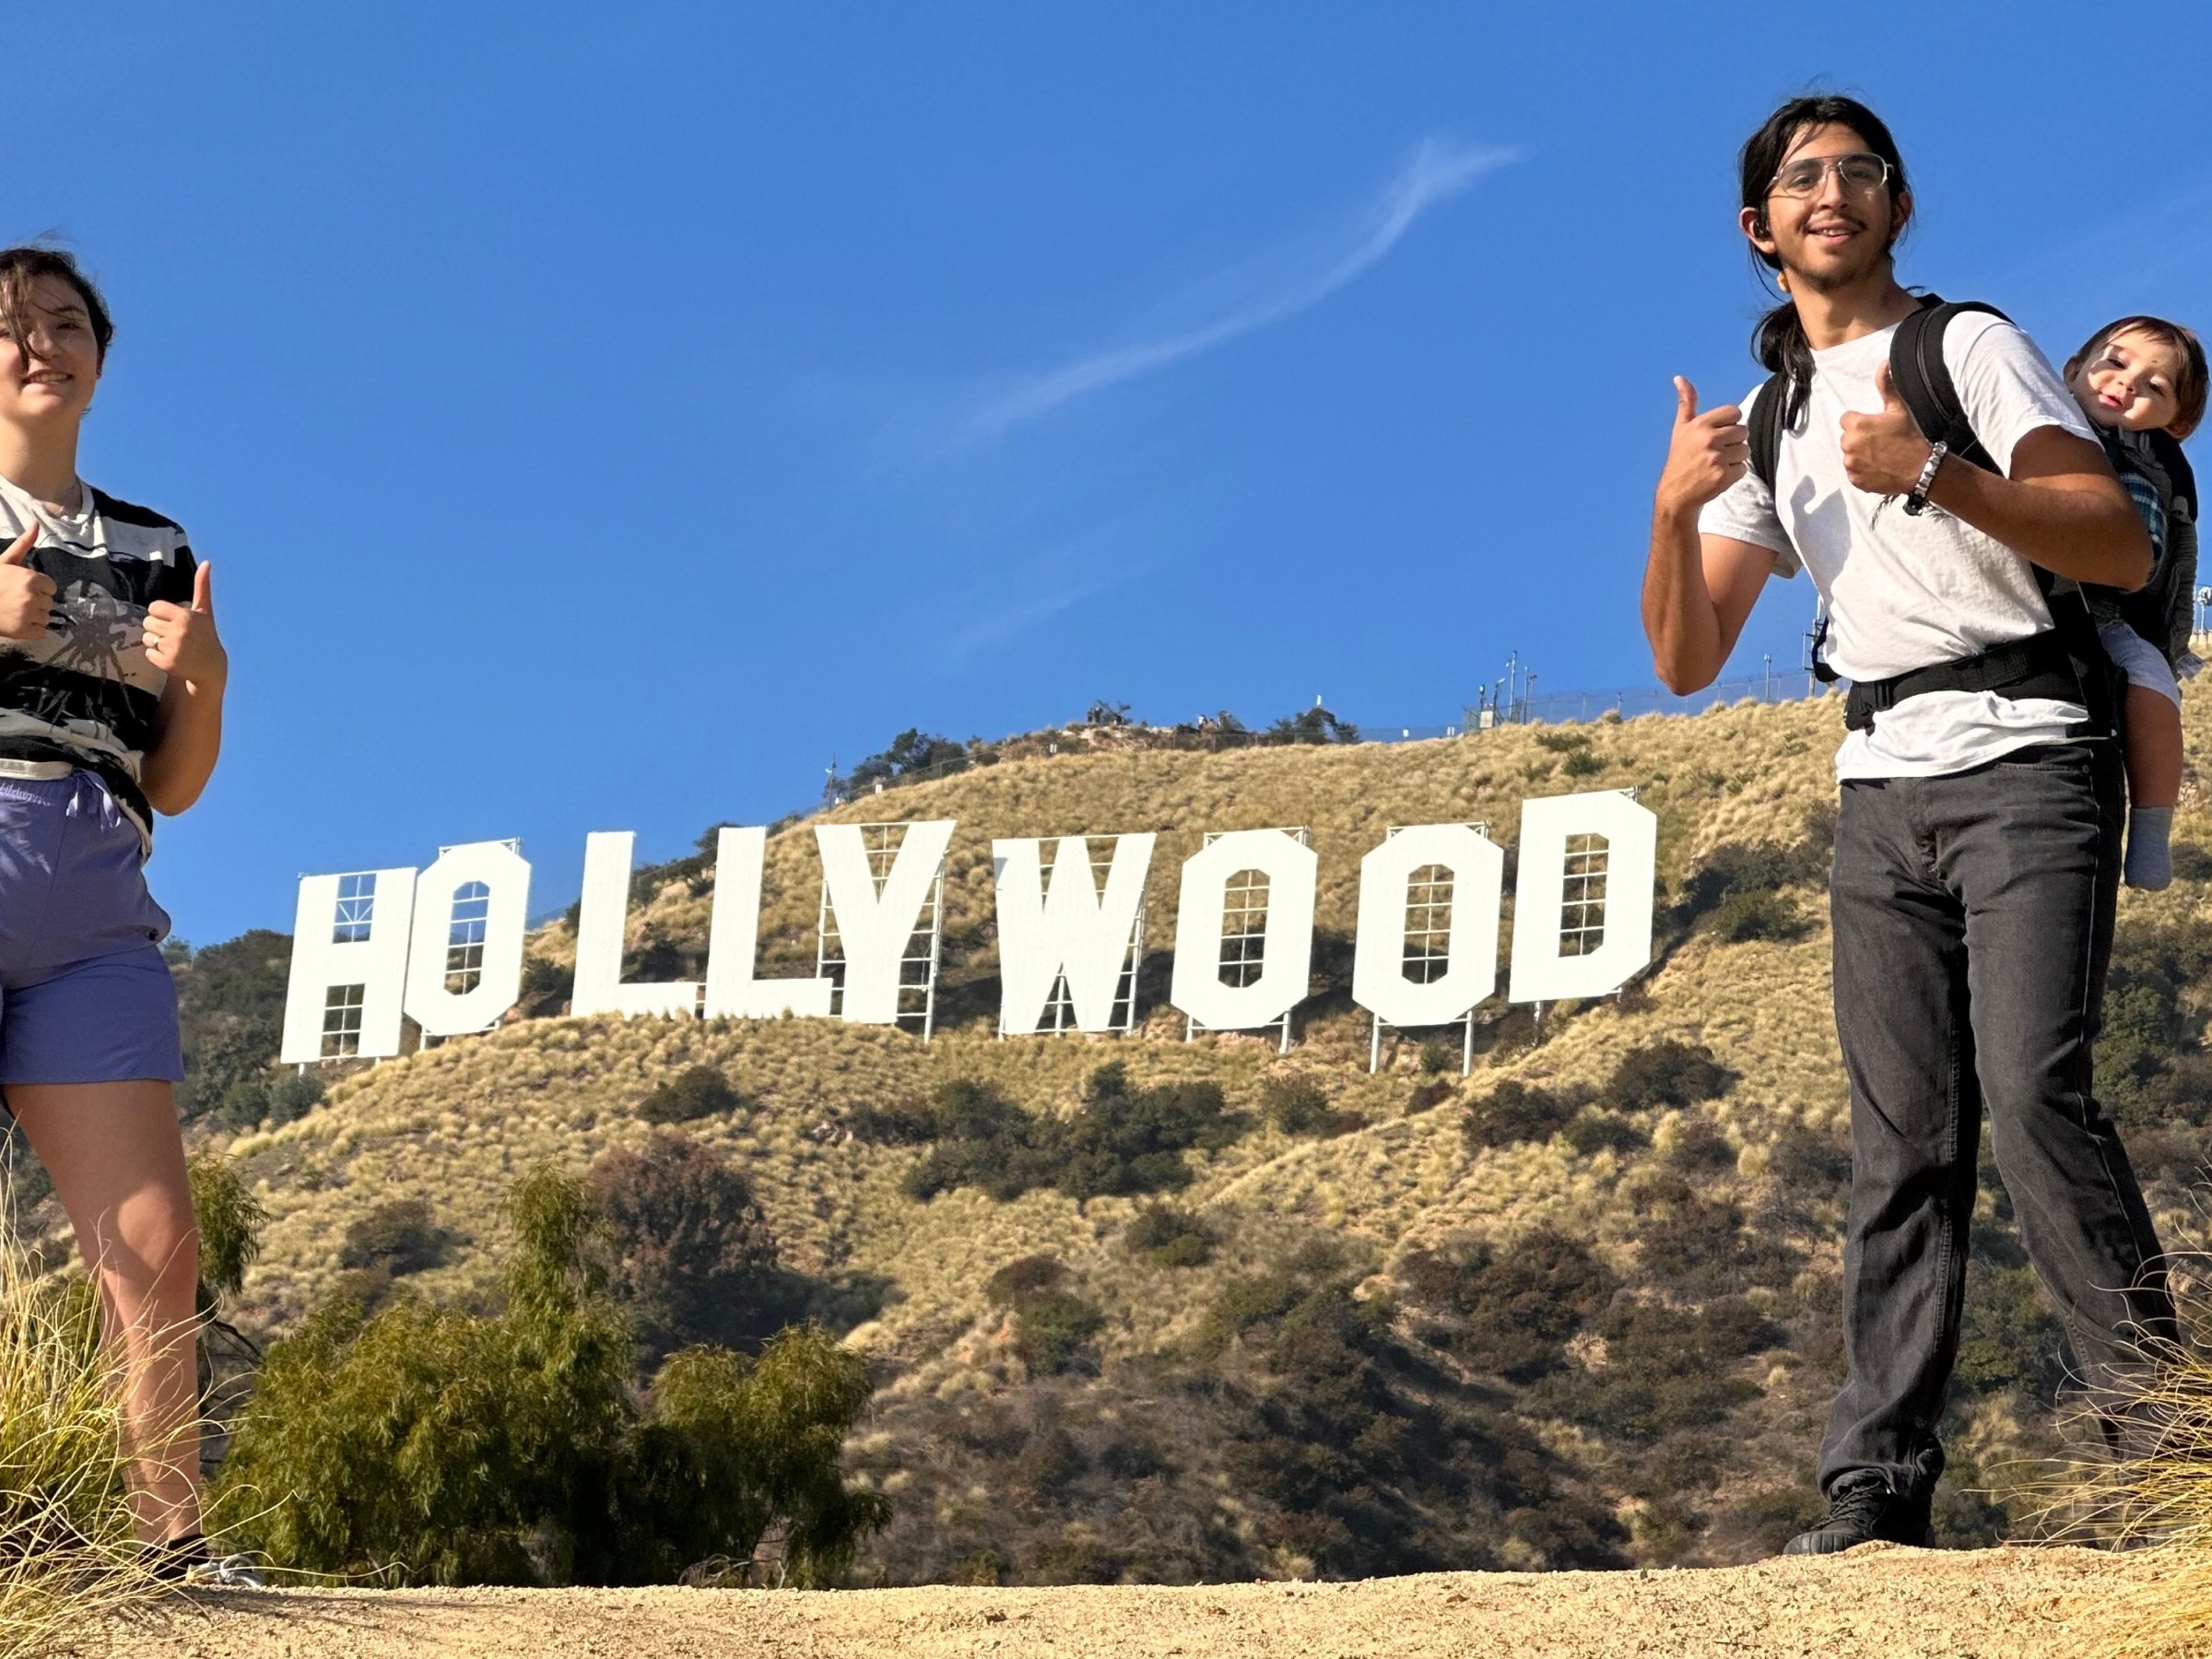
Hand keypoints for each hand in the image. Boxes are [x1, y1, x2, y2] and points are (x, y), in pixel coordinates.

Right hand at [0, 524, 52, 640]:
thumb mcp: (5, 560)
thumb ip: (24, 544)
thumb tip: (36, 524)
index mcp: (30, 579)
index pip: (51, 587)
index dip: (39, 588)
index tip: (23, 588)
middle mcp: (32, 597)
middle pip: (49, 603)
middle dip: (36, 602)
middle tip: (16, 600)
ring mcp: (28, 615)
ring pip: (46, 618)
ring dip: (34, 616)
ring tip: (16, 611)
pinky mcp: (23, 631)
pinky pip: (41, 632)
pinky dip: (31, 630)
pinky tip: (17, 622)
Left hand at [143, 562, 225, 689]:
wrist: (210, 667)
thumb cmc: (205, 635)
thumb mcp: (204, 611)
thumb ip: (202, 587)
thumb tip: (206, 562)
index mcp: (185, 616)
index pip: (154, 608)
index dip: (161, 614)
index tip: (173, 620)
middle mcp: (179, 632)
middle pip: (148, 622)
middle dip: (157, 628)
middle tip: (173, 635)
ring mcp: (172, 648)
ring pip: (146, 637)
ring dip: (155, 641)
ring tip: (172, 646)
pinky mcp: (166, 663)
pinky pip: (148, 653)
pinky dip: (156, 656)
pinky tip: (171, 657)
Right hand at [1655, 377, 1746, 515]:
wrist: (1675, 494)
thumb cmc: (1680, 458)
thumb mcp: (1681, 428)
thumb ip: (1686, 402)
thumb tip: (1679, 377)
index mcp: (1700, 425)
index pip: (1735, 413)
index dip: (1729, 424)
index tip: (1716, 435)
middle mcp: (1708, 439)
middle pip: (1743, 431)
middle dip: (1733, 442)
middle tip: (1715, 453)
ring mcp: (1716, 458)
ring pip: (1745, 450)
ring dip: (1735, 458)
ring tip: (1717, 465)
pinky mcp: (1723, 476)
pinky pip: (1743, 468)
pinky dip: (1734, 474)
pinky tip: (1718, 476)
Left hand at [1840, 362, 1934, 496]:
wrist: (1920, 468)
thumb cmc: (1909, 436)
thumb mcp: (1898, 408)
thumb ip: (1886, 386)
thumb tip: (1884, 364)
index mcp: (1856, 425)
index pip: (1847, 419)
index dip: (1861, 422)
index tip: (1876, 427)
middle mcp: (1848, 444)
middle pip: (1847, 438)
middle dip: (1859, 438)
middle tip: (1880, 442)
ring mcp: (1850, 464)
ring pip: (1849, 455)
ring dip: (1860, 455)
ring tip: (1881, 455)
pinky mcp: (1854, 480)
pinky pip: (1853, 472)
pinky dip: (1862, 471)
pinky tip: (1878, 467)